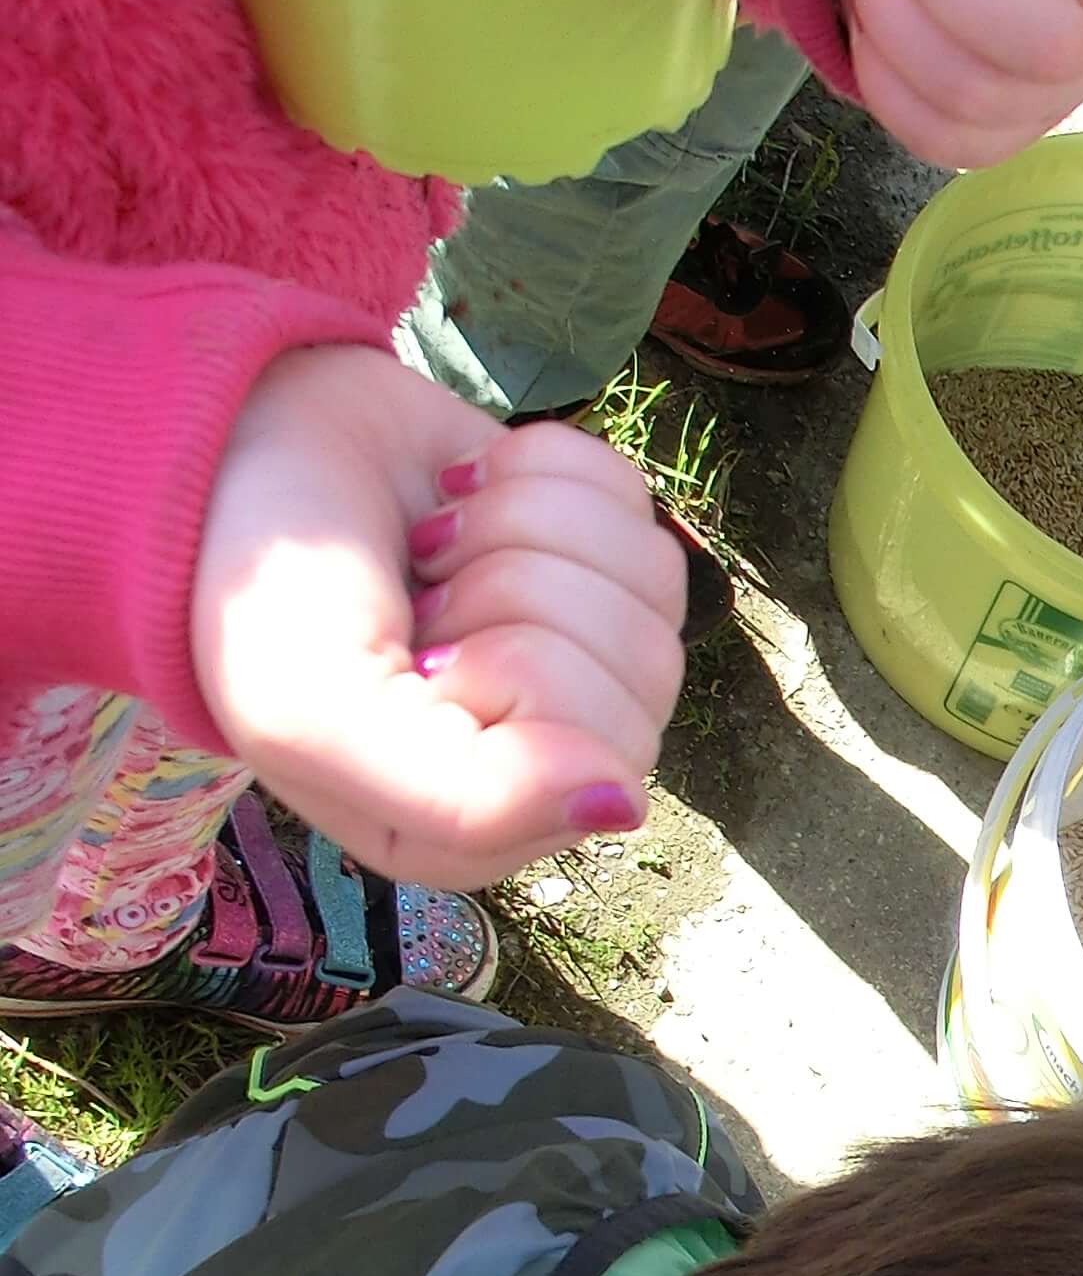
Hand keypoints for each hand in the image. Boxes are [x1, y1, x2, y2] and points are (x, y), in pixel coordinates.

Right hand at [191, 354, 683, 889]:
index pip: (599, 756)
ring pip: (649, 583)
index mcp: (478, 827)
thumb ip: (465, 795)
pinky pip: (637, 504)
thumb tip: (621, 802)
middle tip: (425, 599)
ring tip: (435, 546)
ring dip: (523, 531)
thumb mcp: (318, 716)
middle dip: (516, 594)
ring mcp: (584, 654)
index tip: (417, 658)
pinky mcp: (596, 555)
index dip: (508, 674)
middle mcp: (548, 755)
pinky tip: (463, 495)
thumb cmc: (261, 597)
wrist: (240, 448)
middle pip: (641, 669)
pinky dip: (540, 473)